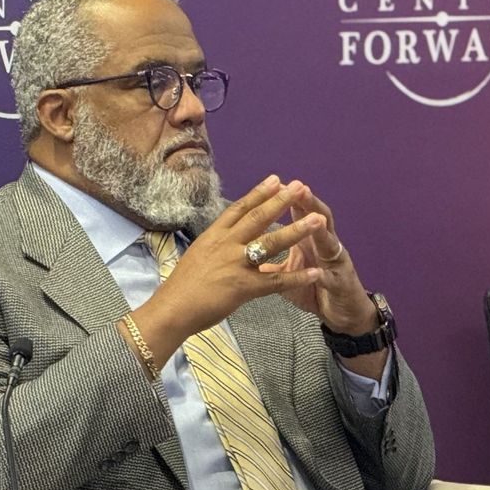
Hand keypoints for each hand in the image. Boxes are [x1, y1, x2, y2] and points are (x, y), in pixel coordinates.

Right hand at [134, 176, 323, 358]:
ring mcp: (236, 264)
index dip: (258, 193)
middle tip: (299, 186)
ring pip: (271, 243)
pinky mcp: (244, 287)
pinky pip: (276, 281)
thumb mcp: (199, 256)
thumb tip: (230, 238)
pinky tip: (315, 273)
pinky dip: (297, 277)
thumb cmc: (182, 287)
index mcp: (214, 236)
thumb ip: (218, 246)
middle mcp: (226, 245)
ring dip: (297, 230)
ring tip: (317, 219)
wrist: (171, 310)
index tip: (275, 179)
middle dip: (281, 201)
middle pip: (258, 217)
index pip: (239, 209)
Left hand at [275, 186, 378, 332]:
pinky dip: (325, 276)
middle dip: (308, 203)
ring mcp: (335, 263)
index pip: (299, 213)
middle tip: (299, 187)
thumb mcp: (287, 275)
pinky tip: (320, 274)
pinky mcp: (341, 284)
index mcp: (308, 240)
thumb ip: (270, 261)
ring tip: (315, 218)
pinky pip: (331, 279)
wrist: (342, 313)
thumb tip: (245, 252)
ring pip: (329, 242)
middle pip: (317, 218)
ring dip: (321, 231)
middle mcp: (324, 245)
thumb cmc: (314, 290)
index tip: (275, 183)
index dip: (288, 198)